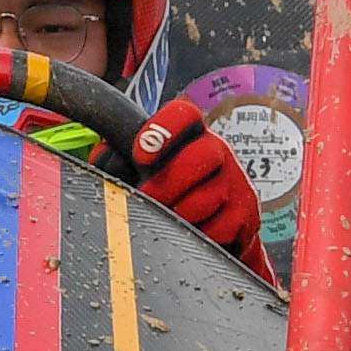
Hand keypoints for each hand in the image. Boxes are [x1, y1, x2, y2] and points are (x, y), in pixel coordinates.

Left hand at [128, 97, 268, 256]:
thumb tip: (103, 160)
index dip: (162, 129)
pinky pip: (220, 228)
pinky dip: (200, 235)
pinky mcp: (247, 214)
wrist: (217, 230)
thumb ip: (120, 160)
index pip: (183, 115)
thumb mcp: (144, 172)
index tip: (141, 153)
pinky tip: (193, 234)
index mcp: (189, 135)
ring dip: (181, 214)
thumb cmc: (172, 196)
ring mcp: (236, 182)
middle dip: (169, 182)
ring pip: (209, 196)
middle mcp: (217, 151)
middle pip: (203, 155)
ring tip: (169, 219)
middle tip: (150, 197)